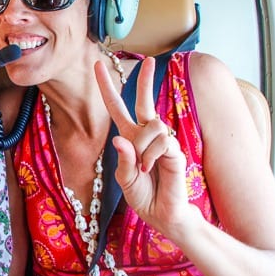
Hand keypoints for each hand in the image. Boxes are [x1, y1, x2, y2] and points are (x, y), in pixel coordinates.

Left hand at [94, 57, 193, 234]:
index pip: (117, 108)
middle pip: (144, 102)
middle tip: (149, 60)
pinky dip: (152, 156)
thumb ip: (124, 161)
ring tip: (144, 168)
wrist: (163, 215)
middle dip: (146, 81)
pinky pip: (162, 142)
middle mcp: (146, 136)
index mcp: (130, 138)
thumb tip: (121, 140)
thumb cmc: (143, 196)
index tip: (98, 66)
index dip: (107, 88)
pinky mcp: (176, 151)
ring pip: (151, 125)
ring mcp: (163, 142)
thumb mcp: (125, 180)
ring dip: (142, 146)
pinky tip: (151, 169)